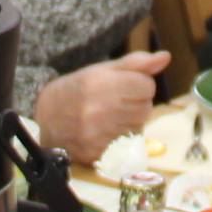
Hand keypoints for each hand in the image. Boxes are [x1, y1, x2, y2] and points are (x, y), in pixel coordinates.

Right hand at [32, 54, 170, 155]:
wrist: (45, 120)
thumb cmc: (76, 90)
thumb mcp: (101, 70)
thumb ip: (135, 64)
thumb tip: (165, 57)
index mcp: (101, 84)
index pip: (146, 86)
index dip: (139, 84)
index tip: (126, 86)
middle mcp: (99, 111)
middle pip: (145, 108)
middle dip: (137, 103)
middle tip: (117, 101)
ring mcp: (97, 135)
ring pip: (138, 127)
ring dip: (131, 121)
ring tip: (110, 116)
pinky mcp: (96, 154)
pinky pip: (126, 145)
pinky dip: (121, 139)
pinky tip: (105, 132)